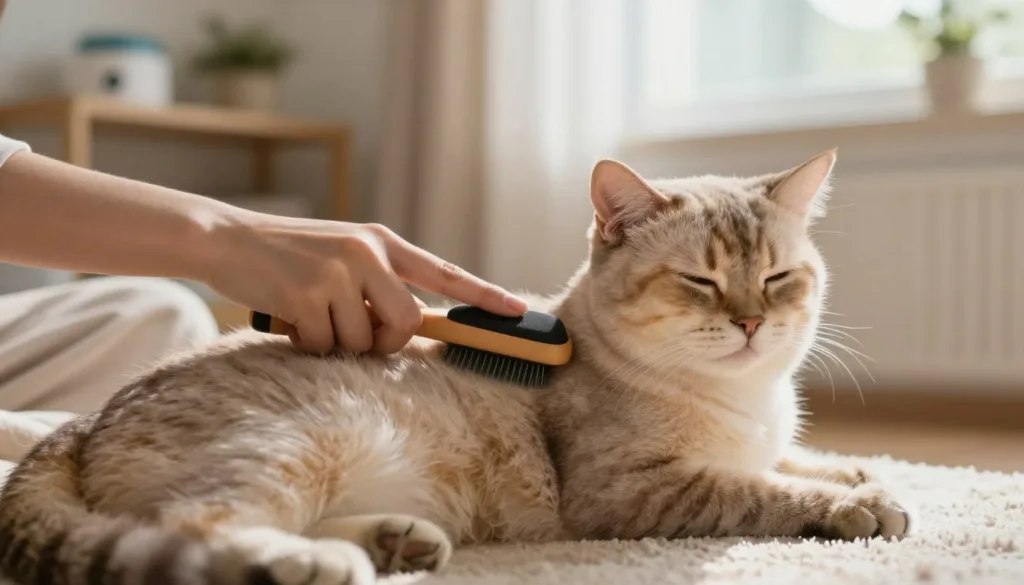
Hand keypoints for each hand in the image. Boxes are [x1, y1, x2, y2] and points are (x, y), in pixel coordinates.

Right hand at [204, 212, 527, 353]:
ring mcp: (338, 272)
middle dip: (385, 341)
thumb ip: (381, 284)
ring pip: (364, 340)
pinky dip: (306, 344)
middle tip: (353, 331)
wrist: (228, 238)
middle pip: (408, 322)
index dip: (483, 295)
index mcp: (383, 242)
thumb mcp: (344, 256)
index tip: (517, 311)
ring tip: (310, 313)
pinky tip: (289, 317)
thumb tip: (417, 327)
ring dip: (337, 342)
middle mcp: (368, 253)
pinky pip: (325, 346)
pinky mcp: (308, 295)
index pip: (444, 273)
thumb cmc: (291, 257)